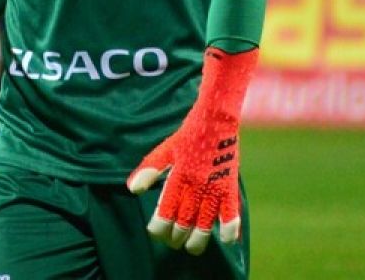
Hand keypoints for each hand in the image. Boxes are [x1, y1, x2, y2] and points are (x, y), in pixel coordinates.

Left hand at [127, 47, 255, 255]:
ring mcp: (213, 185)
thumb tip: (132, 190)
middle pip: (183, 222)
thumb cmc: (188, 134)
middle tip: (172, 240)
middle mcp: (194, 184)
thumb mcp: (165, 150)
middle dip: (175, 236)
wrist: (216, 117)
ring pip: (204, 223)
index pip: (164, 212)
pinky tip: (227, 240)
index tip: (155, 231)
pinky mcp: (229, 184)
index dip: (159, 227)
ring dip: (197, 240)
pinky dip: (230, 228)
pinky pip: (231, 212)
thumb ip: (150, 170)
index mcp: (177, 176)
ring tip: (192, 247)